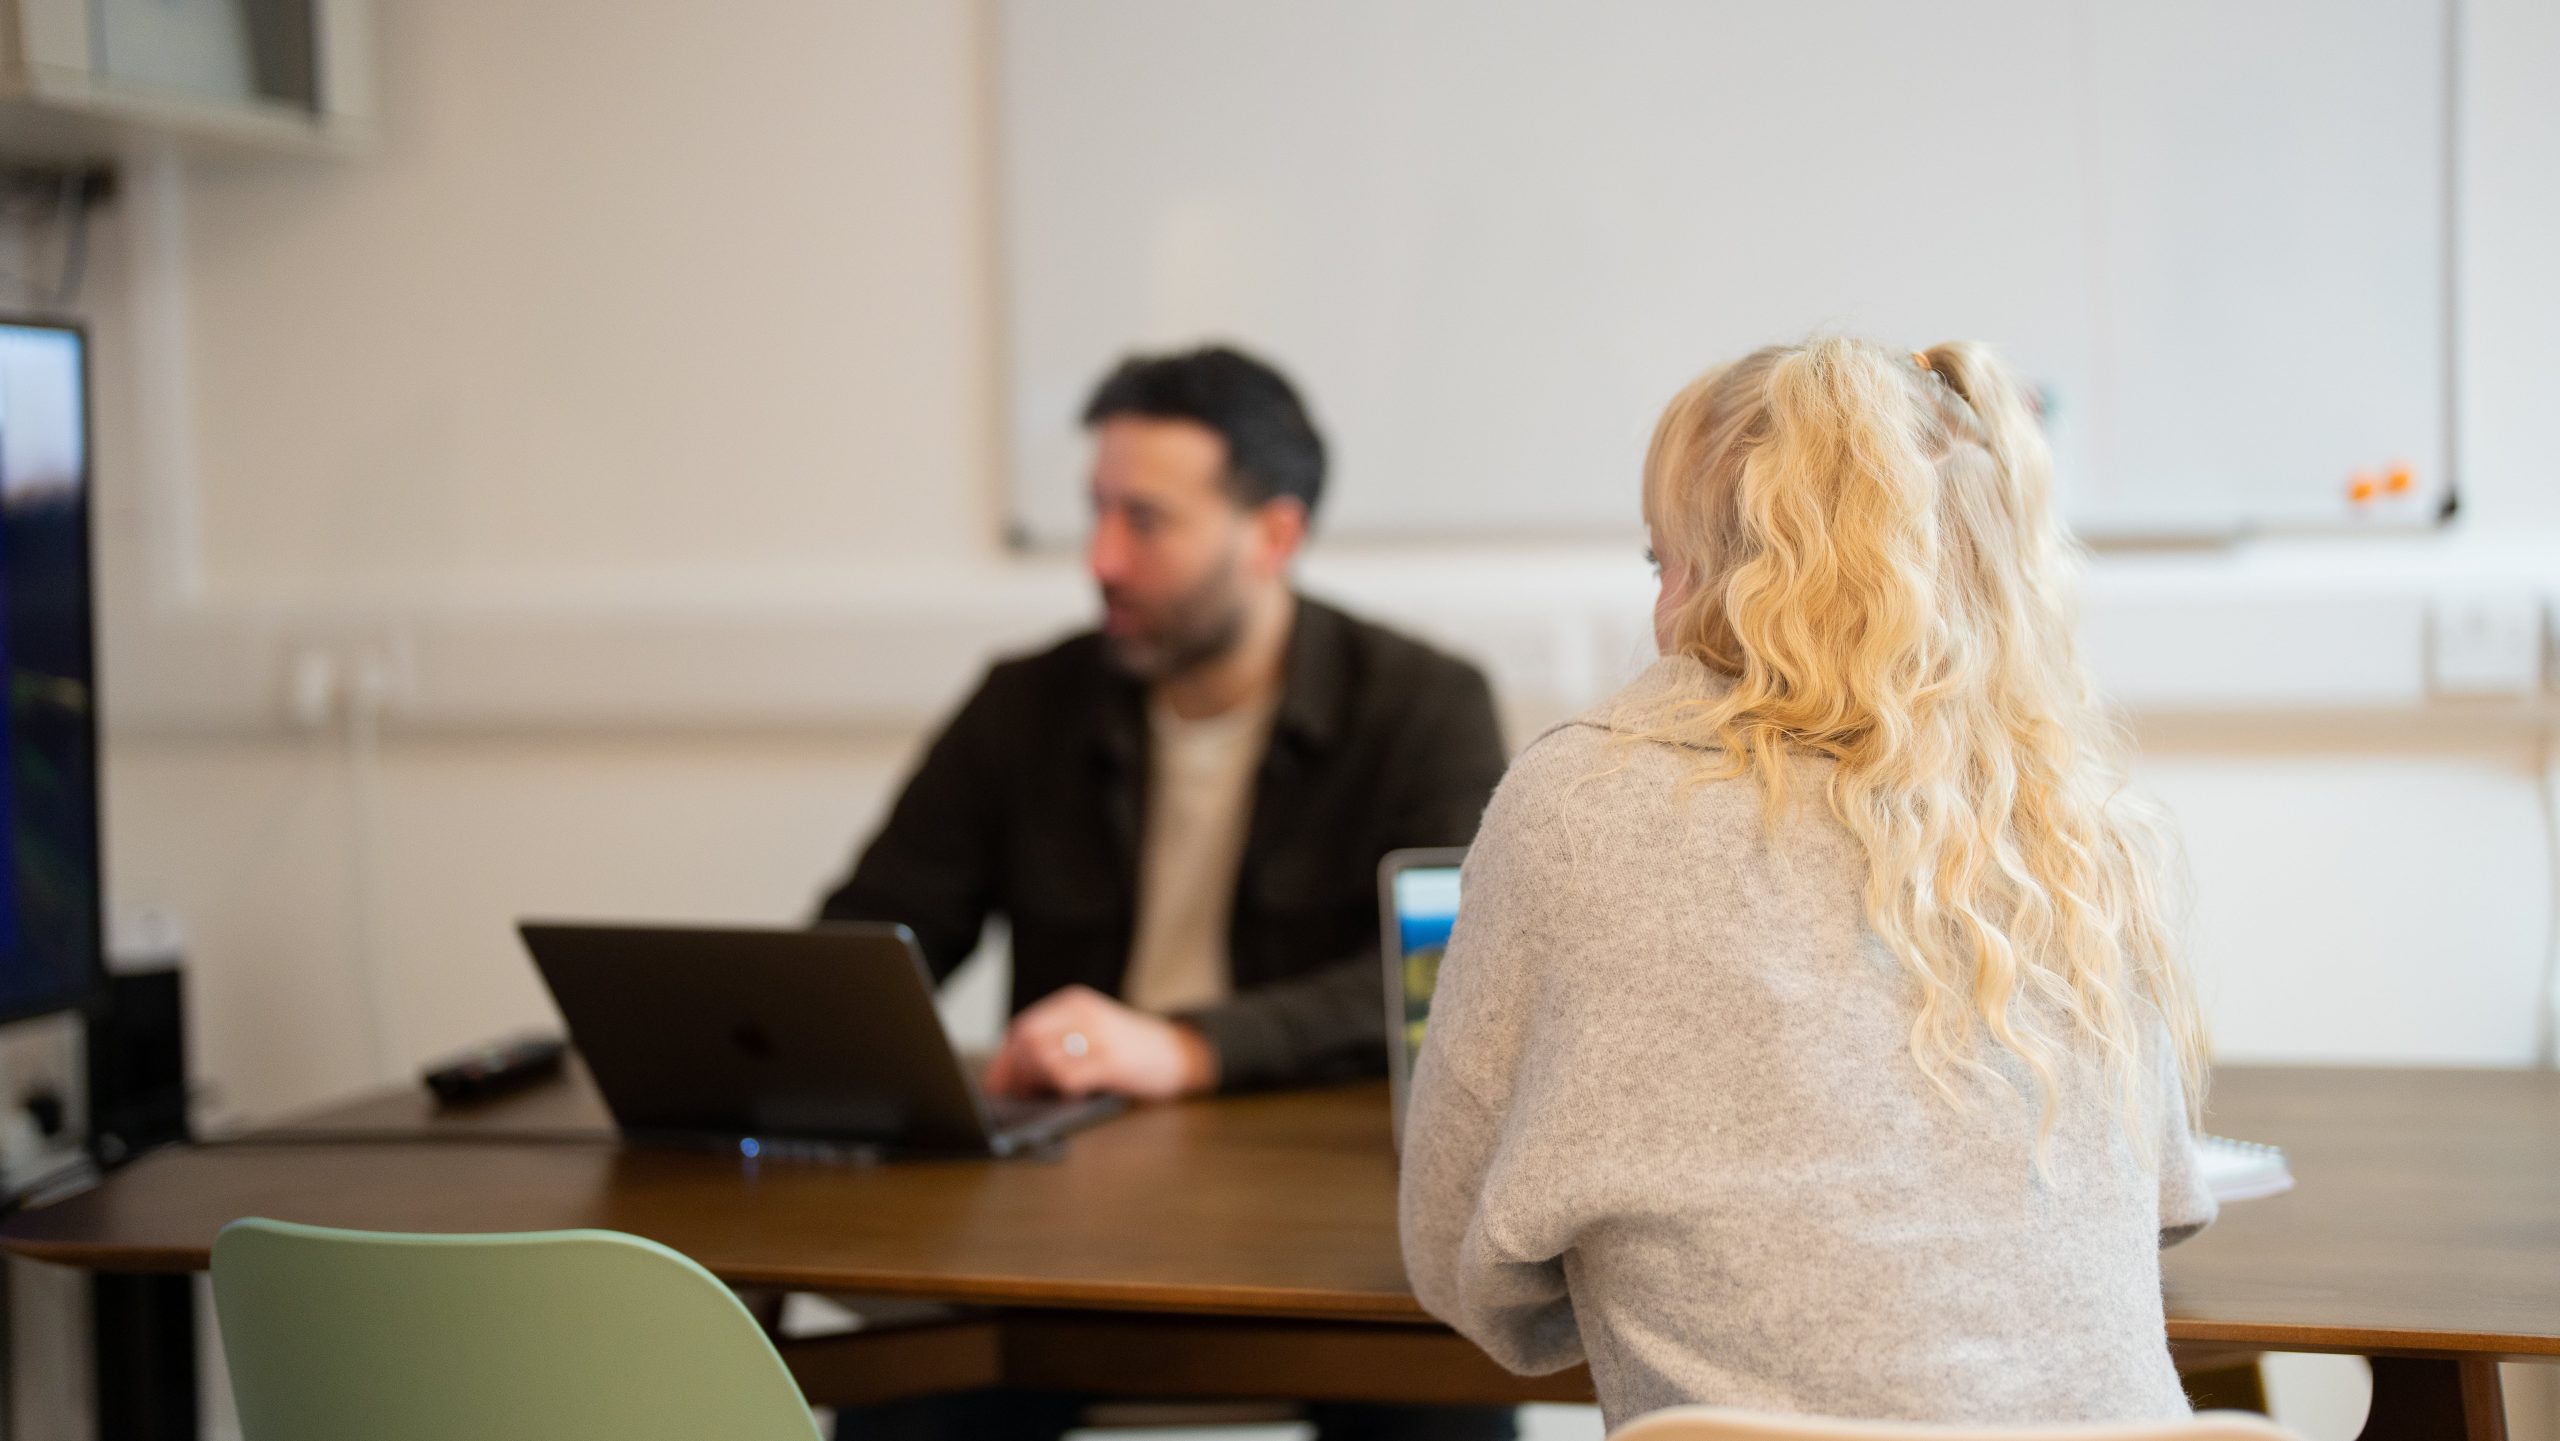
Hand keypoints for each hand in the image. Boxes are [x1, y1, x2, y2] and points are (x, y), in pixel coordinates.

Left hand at [980, 985, 1219, 1100]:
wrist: (1180, 1051)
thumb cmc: (1132, 1047)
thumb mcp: (1093, 1030)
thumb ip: (1059, 1039)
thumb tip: (1012, 1071)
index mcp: (1074, 1003)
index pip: (1023, 1026)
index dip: (1004, 1058)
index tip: (996, 1082)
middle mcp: (1083, 1015)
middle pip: (1027, 1040)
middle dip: (1014, 1071)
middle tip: (1016, 1094)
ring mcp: (1098, 1037)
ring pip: (1042, 1058)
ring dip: (1034, 1082)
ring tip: (1041, 1095)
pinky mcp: (1112, 1062)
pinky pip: (1068, 1078)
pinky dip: (1059, 1090)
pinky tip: (1068, 1095)